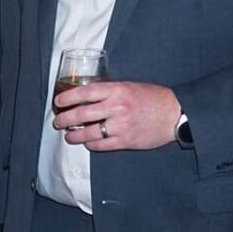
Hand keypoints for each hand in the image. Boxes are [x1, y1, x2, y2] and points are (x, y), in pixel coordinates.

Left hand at [53, 80, 179, 151]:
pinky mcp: (126, 141)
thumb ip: (110, 91)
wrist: (175, 113)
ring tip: (69, 135)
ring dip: (74, 135)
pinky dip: (91, 144)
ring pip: (89, 133)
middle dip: (65, 119)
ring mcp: (121, 125)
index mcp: (117, 90)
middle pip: (82, 114)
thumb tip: (87, 97)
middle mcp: (117, 107)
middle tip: (58, 122)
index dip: (68, 97)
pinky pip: (101, 145)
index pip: (85, 93)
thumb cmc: (153, 98)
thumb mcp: (130, 86)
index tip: (58, 102)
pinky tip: (87, 143)